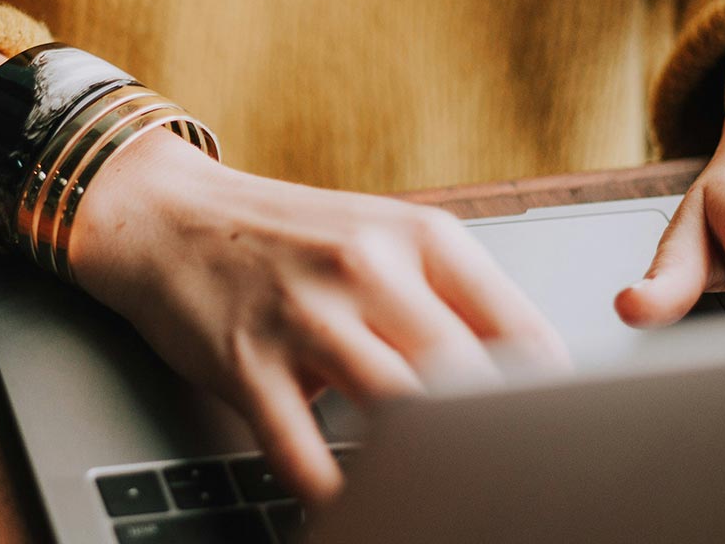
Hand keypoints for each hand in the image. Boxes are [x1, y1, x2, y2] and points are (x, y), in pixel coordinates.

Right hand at [71, 131, 567, 505]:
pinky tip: (351, 507)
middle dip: (492, 441)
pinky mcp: (246, 362)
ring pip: (395, 412)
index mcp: (420, 237)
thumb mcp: (380, 239)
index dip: (549, 400)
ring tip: (437, 501)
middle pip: (464, 377)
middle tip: (508, 483)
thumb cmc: (285, 238)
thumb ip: (450, 297)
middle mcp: (366, 269)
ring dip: (421, 468)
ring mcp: (304, 316)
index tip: (558, 442)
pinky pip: (301, 450)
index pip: (518, 330)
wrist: (166, 217)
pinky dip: (332, 492)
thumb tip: (530, 377)